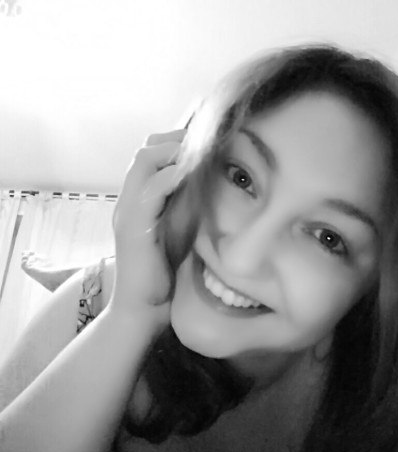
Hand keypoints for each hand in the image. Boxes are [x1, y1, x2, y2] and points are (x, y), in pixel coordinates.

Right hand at [110, 130, 194, 332]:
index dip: (175, 144)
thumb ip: (184, 209)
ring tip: (204, 152)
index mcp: (138, 201)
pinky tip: (196, 175)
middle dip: (177, 140)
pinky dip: (174, 176)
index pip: (150, 156)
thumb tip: (212, 190)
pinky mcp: (133, 226)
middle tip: (207, 142)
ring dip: (176, 151)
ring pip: (145, 161)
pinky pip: (151, 189)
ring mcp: (128, 211)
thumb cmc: (163, 274)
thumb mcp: (176, 233)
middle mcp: (129, 200)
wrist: (142, 309)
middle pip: (146, 150)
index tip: (205, 142)